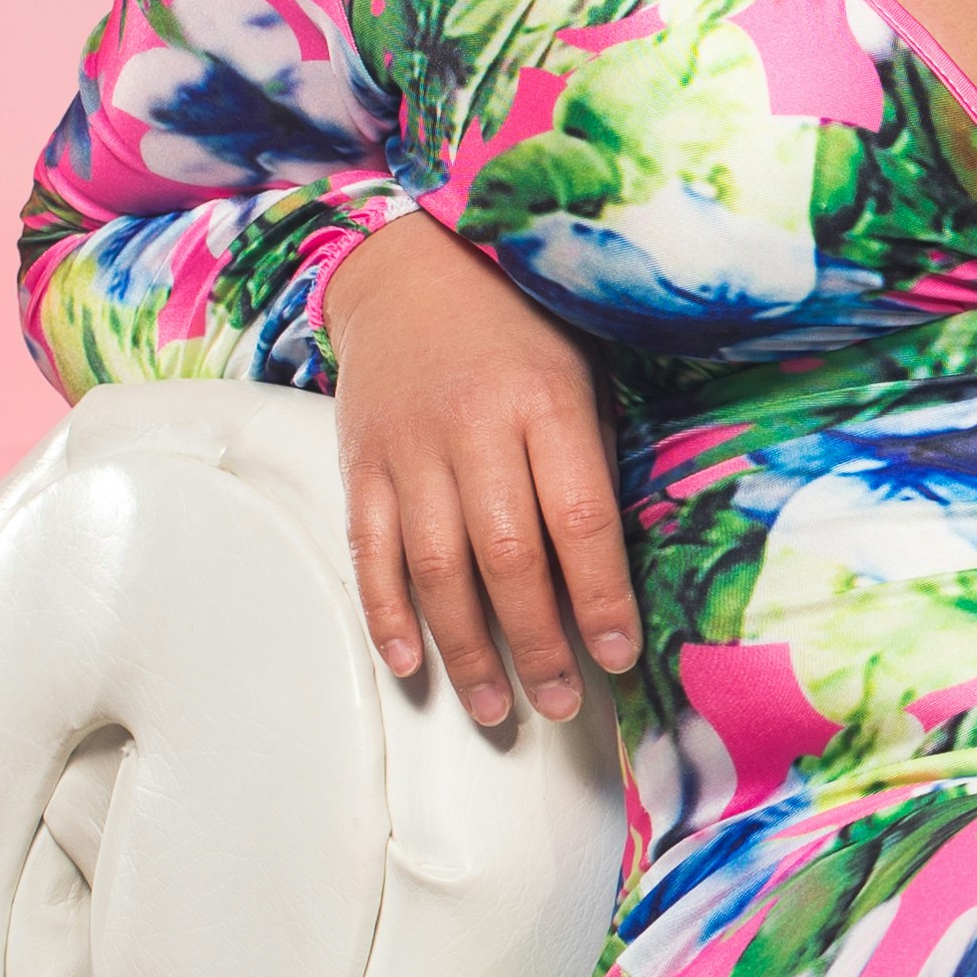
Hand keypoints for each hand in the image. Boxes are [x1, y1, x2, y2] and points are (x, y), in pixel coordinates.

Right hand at [319, 212, 638, 727]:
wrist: (411, 268)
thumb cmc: (521, 327)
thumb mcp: (583, 374)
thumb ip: (592, 463)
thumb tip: (609, 573)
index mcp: (547, 403)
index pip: (580, 519)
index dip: (600, 597)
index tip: (617, 657)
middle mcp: (474, 429)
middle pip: (507, 558)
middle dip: (538, 644)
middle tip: (561, 705)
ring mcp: (408, 448)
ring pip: (436, 568)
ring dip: (467, 650)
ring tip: (496, 709)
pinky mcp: (359, 462)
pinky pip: (371, 551)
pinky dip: (388, 614)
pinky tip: (412, 664)